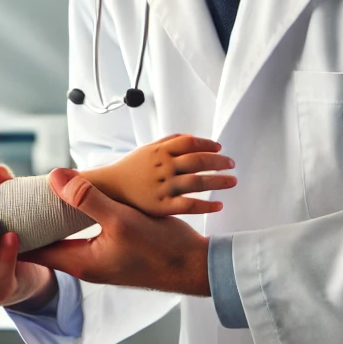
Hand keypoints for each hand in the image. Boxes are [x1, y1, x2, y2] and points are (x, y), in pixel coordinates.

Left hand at [25, 168, 211, 295]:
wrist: (194, 266)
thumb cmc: (161, 250)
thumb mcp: (121, 220)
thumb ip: (88, 199)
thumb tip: (53, 177)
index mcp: (79, 262)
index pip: (31, 250)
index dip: (9, 234)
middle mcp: (84, 262)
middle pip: (42, 242)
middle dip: (23, 222)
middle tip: (2, 198)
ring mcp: (97, 256)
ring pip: (60, 235)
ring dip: (44, 217)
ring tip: (25, 195)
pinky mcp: (110, 247)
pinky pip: (78, 231)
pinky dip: (66, 215)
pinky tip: (65, 197)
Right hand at [84, 134, 235, 217]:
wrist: (109, 189)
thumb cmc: (130, 168)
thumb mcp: (146, 149)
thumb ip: (168, 141)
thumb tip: (192, 138)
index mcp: (160, 152)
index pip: (190, 143)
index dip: (208, 144)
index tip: (220, 148)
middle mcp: (163, 167)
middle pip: (198, 161)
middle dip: (219, 162)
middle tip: (231, 164)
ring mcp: (163, 187)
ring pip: (197, 182)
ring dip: (218, 181)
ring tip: (232, 181)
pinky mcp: (162, 206)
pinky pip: (189, 205)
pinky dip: (206, 206)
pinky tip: (219, 205)